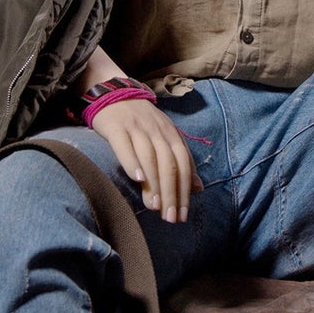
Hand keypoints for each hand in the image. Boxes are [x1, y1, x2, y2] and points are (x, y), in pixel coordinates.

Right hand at [90, 97, 202, 223]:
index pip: (183, 165)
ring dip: (154, 183)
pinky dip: (132, 162)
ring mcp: (136, 128)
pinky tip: (137, 178)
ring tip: (154, 206)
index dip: (184, 191)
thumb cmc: (142, 123)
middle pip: (169, 164)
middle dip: (171, 193)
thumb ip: (181, 161)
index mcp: (171, 135)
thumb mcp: (165, 137)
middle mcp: (156, 131)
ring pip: (149, 158)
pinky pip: (125, 146)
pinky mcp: (116, 127)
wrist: (114, 94)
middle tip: (170, 218)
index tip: (183, 215)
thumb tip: (199, 188)